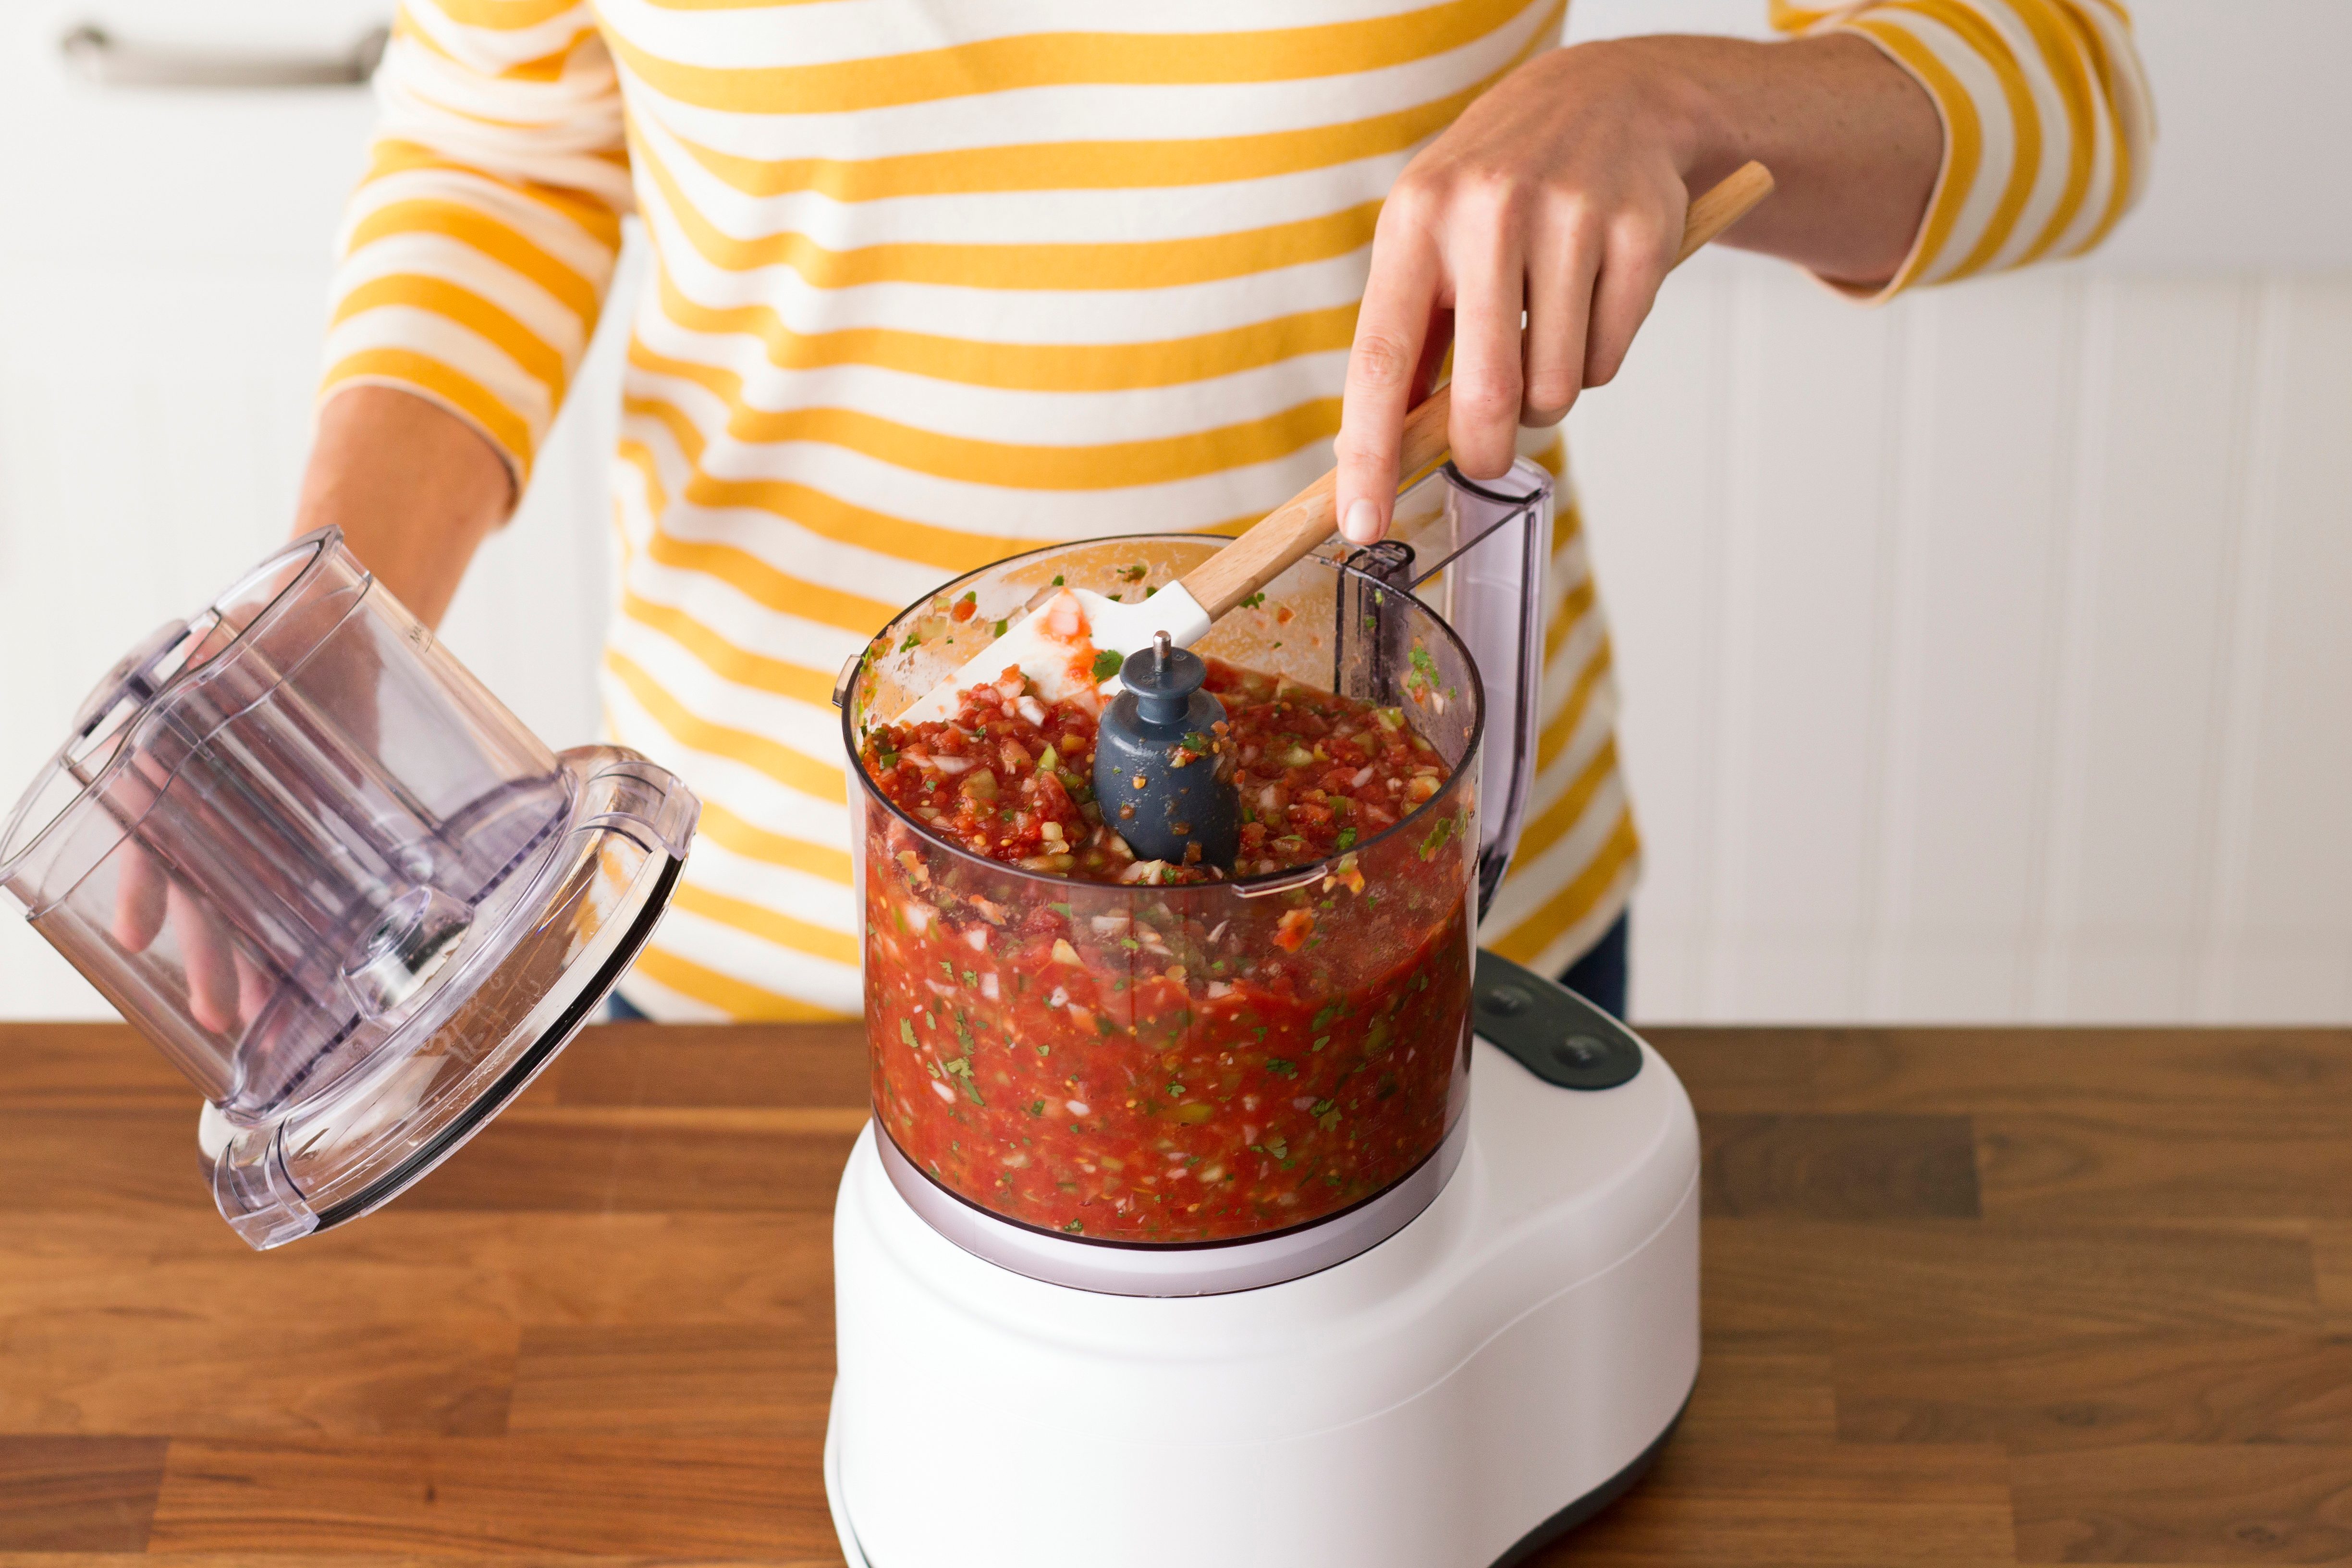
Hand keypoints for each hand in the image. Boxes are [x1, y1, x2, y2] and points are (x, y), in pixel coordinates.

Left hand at [1333, 34, 1940, 541]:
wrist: (1605, 97)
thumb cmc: (1496, 194)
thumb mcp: (1427, 237)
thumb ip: (1405, 340)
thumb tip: (1375, 454)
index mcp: (1415, 221)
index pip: (1380, 362)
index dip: (1369, 455)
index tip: (1360, 523)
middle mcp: (1488, 212)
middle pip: (1483, 395)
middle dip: (1483, 450)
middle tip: (1487, 453)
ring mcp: (1571, 218)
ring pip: (1555, 390)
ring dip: (1547, 396)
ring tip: (1544, 333)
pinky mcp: (1640, 233)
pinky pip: (1610, 359)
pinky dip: (1597, 357)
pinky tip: (1589, 302)